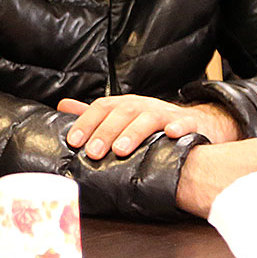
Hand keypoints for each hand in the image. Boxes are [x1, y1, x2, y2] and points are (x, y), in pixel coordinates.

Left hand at [58, 95, 240, 158]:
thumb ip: (93, 113)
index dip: (86, 122)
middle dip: (105, 132)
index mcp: (125, 104)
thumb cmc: (150, 122)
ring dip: (133, 133)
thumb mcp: (120, 116)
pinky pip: (185, 123)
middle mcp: (144, 106)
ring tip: (121, 150)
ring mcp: (167, 113)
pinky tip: (172, 135)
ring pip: (149, 118)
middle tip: (93, 152)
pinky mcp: (190, 123)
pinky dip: (179, 127)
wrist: (194, 121)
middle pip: (122, 113)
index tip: (74, 141)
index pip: (102, 108)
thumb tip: (61, 106)